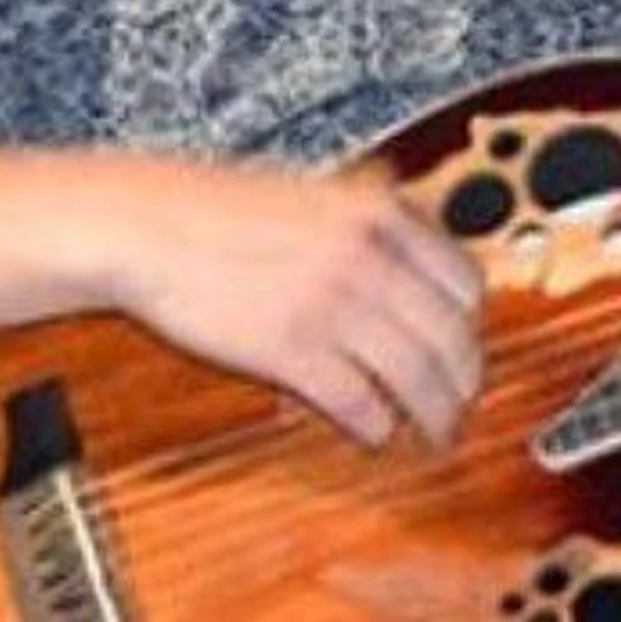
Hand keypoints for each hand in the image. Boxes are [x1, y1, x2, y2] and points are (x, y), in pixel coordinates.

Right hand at [96, 157, 484, 448]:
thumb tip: (413, 235)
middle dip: (464, 379)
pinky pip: (357, 400)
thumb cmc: (219, 207)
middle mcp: (369, 256)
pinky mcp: (291, 349)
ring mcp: (332, 304)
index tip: (468, 343)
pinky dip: (375, 424)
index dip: (473, 324)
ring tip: (433, 430)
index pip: (465, 280)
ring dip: (433, 412)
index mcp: (380, 213)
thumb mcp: (317, 190)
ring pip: (415, 375)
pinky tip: (374, 431)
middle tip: (462, 401)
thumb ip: (370, 213)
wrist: (147, 223)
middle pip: (451, 335)